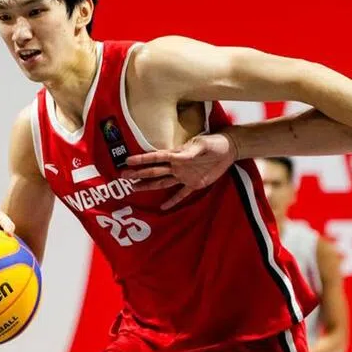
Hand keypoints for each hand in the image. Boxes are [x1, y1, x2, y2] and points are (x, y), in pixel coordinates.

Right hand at [120, 133, 236, 209]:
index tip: (127, 160)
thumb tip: (176, 156)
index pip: (156, 157)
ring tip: (134, 188)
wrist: (229, 149)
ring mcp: (184, 176)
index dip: (142, 159)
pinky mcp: (194, 184)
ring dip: (148, 185)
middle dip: (138, 173)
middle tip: (123, 176)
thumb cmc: (215, 143)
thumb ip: (190, 151)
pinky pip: (181, 194)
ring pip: (162, 182)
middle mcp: (177, 166)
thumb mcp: (203, 144)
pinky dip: (172, 201)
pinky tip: (162, 208)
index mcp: (177, 154)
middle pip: (154, 171)